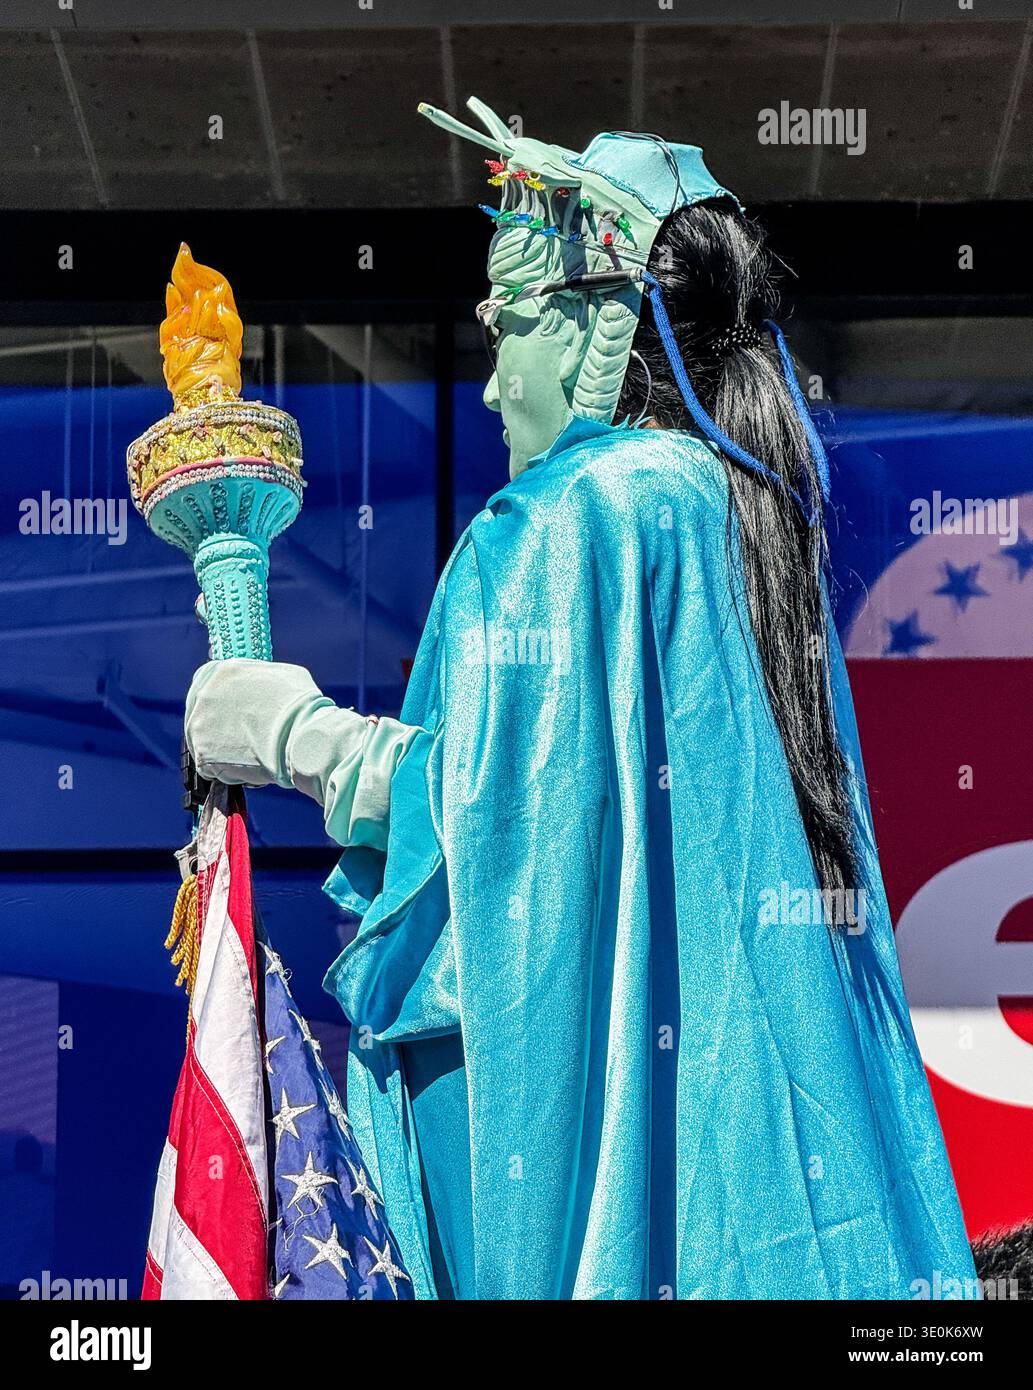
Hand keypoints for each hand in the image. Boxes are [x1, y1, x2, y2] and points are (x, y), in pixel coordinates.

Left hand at [184, 659, 328, 787]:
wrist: (301, 738)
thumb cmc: (300, 707)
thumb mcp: (283, 676)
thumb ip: (260, 680)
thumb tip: (262, 687)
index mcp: (221, 672)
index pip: (206, 682)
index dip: (219, 700)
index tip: (228, 712)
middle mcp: (204, 694)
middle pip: (200, 713)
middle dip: (218, 726)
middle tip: (240, 737)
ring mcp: (199, 725)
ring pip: (203, 740)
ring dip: (221, 748)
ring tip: (249, 753)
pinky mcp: (202, 753)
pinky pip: (208, 765)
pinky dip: (225, 769)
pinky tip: (247, 765)